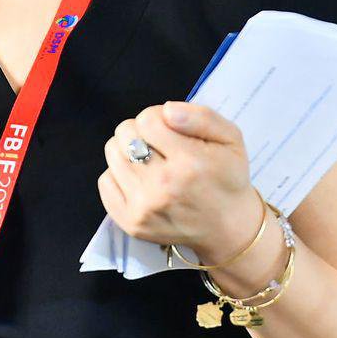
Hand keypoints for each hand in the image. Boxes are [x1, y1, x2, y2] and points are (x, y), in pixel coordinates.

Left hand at [98, 101, 260, 256]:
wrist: (227, 226)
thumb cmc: (227, 176)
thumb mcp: (231, 137)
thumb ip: (201, 116)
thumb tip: (166, 111)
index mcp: (190, 162)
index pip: (147, 120)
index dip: (156, 117)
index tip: (168, 129)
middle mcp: (164, 186)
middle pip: (125, 135)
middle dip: (140, 132)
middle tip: (159, 145)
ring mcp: (144, 208)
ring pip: (112, 154)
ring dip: (127, 151)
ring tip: (149, 160)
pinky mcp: (131, 223)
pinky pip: (105, 182)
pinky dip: (118, 175)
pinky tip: (140, 179)